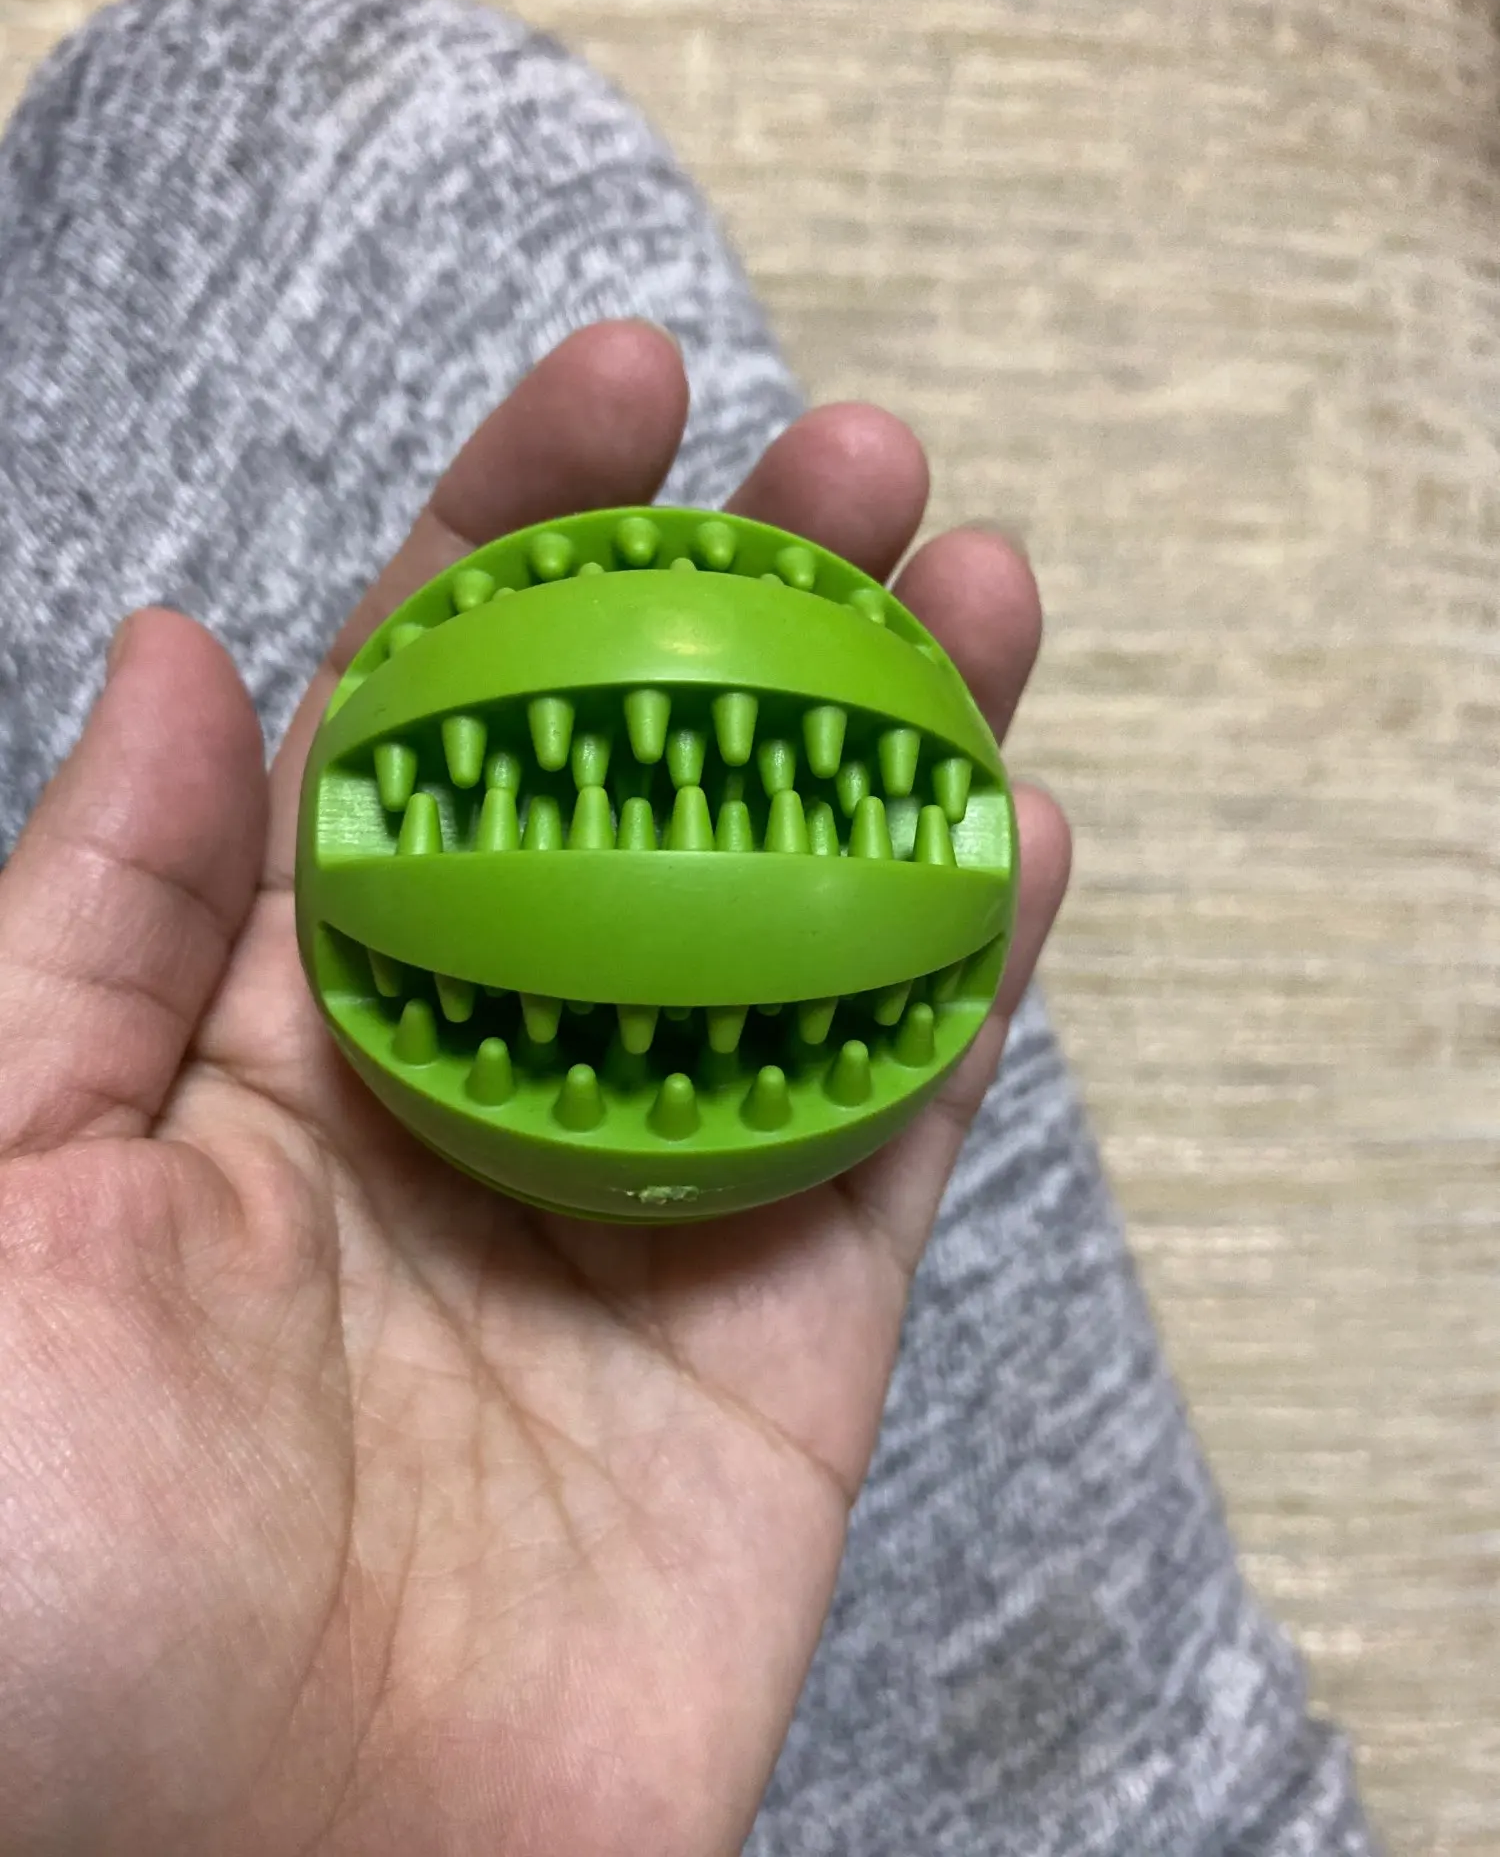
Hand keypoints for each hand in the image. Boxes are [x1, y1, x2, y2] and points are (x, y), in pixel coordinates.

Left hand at [0, 322, 1068, 1855]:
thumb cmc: (20, 1594)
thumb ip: (87, 923)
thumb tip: (178, 645)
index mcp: (267, 1032)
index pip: (413, 721)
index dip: (514, 538)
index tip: (620, 388)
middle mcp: (468, 1088)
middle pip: (640, 798)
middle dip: (748, 609)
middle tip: (852, 454)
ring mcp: (637, 1213)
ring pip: (794, 929)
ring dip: (894, 749)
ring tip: (978, 580)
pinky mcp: (776, 1357)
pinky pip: (890, 1133)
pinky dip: (971, 978)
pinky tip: (1023, 825)